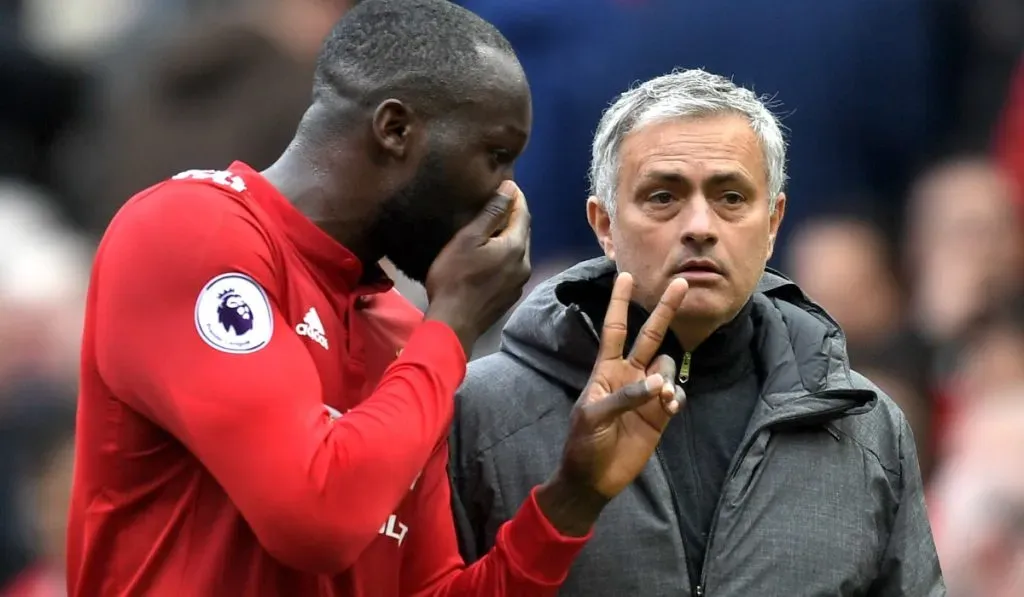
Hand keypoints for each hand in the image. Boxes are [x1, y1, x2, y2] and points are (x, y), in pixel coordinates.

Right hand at [424, 181, 530, 354]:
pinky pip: (511, 266)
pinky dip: (504, 254)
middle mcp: (524, 263)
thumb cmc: (455, 277)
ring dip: (508, 236)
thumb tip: (510, 188)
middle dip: (513, 215)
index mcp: (516, 247)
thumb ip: (491, 213)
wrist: (454, 324)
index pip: (523, 213)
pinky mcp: (510, 295)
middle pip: (523, 232)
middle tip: (498, 201)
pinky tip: (489, 255)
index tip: (506, 183)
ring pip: (518, 250)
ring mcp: (519, 282)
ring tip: (491, 226)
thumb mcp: (468, 239)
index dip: (515, 197)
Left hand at [536, 272, 687, 535]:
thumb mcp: (594, 417)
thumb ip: (624, 398)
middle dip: (663, 310)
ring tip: (663, 396)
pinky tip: (670, 406)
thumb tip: (656, 385)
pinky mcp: (660, 415)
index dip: (619, 303)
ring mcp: (646, 394)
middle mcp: (629, 375)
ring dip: (667, 376)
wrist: (593, 479)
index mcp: (606, 370)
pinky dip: (676, 396)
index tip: (624, 276)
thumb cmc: (583, 443)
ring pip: (666, 367)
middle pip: (649, 335)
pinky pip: (676, 395)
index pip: (615, 329)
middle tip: (679, 283)